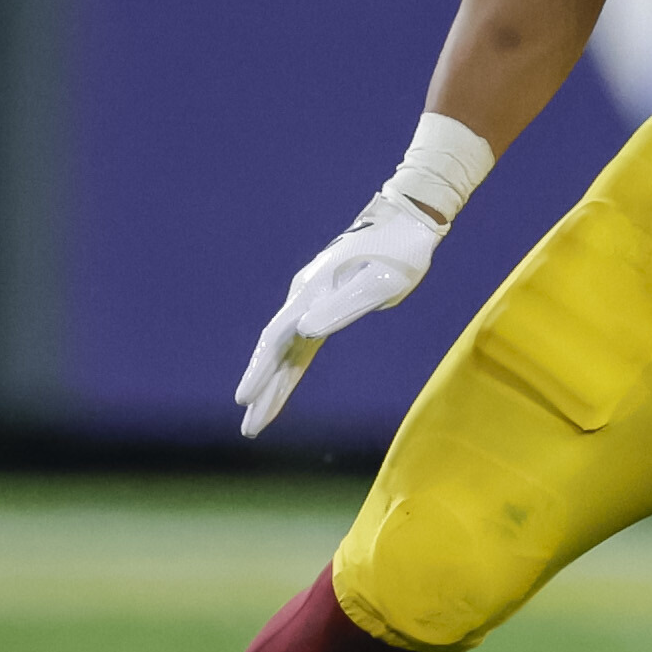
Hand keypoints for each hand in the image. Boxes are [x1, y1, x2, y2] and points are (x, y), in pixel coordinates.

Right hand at [235, 192, 445, 437]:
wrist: (407, 223)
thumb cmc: (399, 253)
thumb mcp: (379, 283)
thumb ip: (343, 306)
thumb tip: (304, 331)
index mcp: (313, 293)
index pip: (277, 338)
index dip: (260, 370)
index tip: (243, 400)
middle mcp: (304, 297)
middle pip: (274, 350)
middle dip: (261, 390)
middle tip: (248, 429)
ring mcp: (311, 301)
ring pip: (285, 352)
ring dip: (272, 386)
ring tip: (257, 421)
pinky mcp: (324, 305)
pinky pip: (302, 346)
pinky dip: (290, 370)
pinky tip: (280, 389)